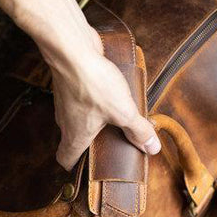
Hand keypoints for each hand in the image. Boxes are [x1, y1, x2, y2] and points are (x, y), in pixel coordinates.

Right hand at [47, 28, 160, 169]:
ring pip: (75, 118)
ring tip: (112, 116)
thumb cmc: (94, 84)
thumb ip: (138, 131)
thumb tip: (152, 148)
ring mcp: (64, 102)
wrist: (73, 49)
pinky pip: (79, 98)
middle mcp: (65, 122)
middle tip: (108, 142)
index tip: (86, 167)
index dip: (74, 166)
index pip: (65, 160)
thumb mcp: (124, 112)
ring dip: (90, 120)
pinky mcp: (69, 84)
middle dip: (89, 142)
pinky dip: (91, 99)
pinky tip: (108, 92)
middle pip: (72, 139)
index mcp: (75, 136)